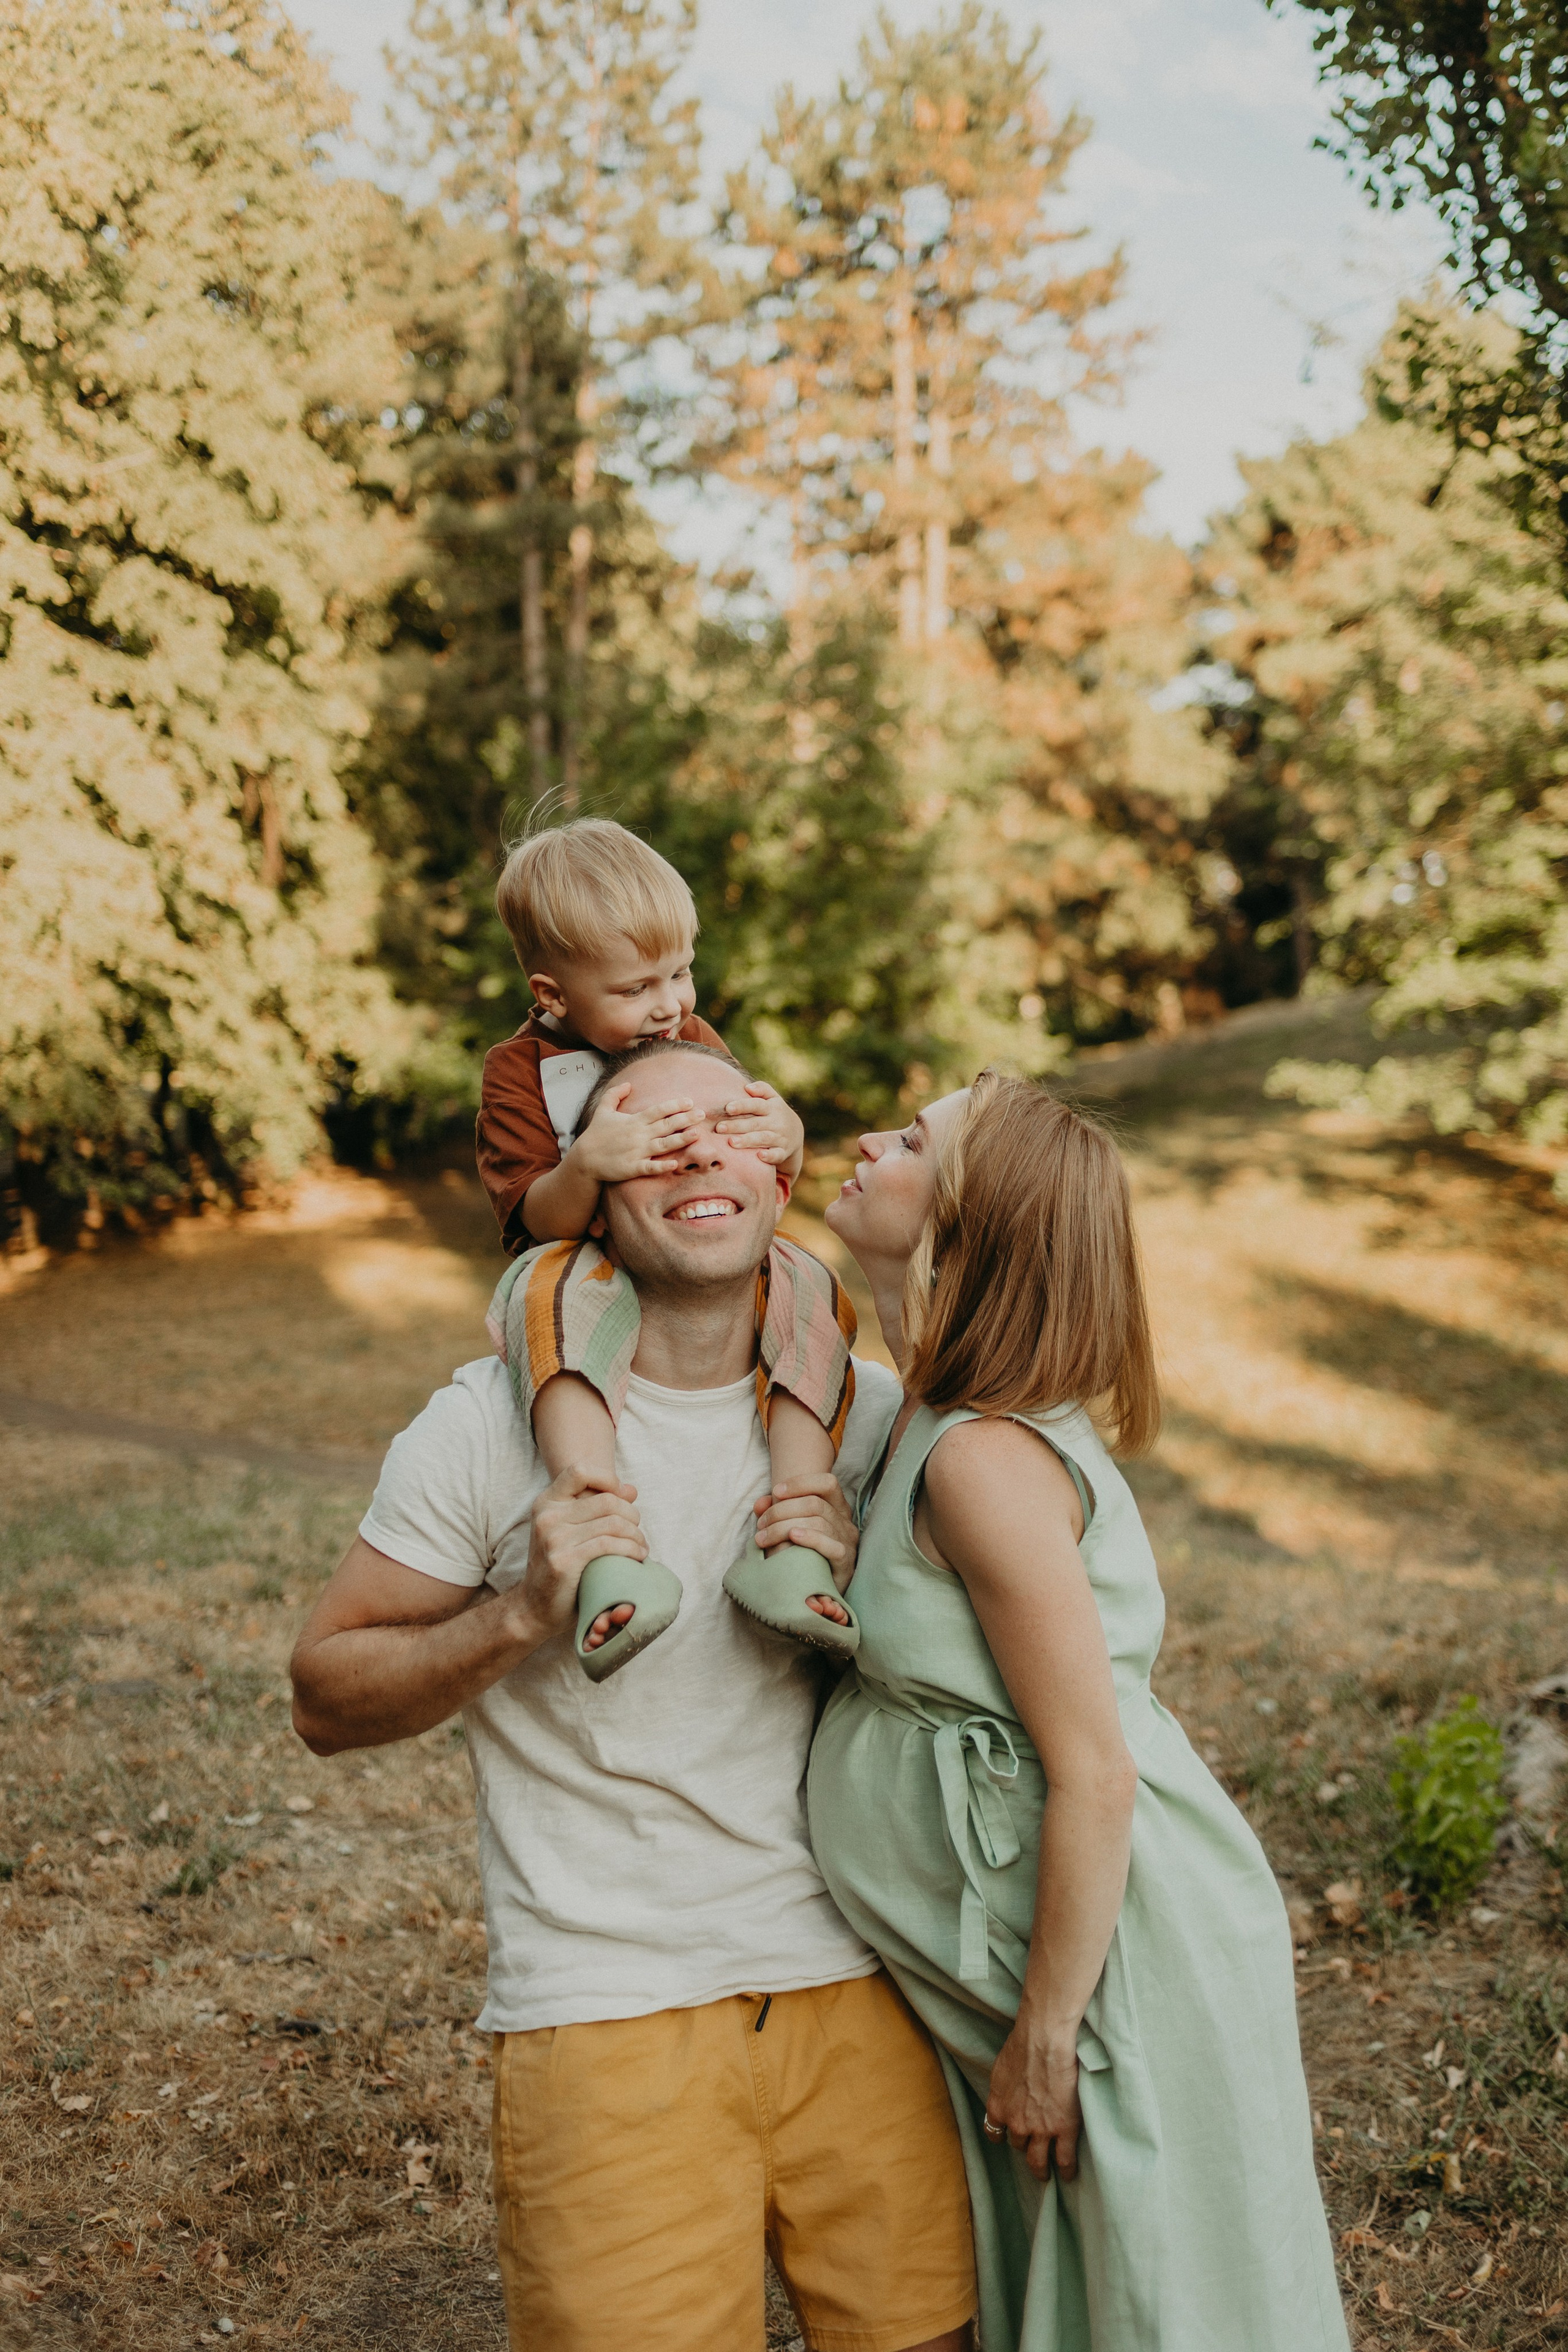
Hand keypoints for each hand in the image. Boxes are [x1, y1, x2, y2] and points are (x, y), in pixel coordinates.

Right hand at [516, 1464, 646, 1646]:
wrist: (534, 1607)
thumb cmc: (560, 1567)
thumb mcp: (572, 1531)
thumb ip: (598, 1507)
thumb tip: (631, 1489)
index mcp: (547, 1502)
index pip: (579, 1471)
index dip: (607, 1479)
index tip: (620, 1499)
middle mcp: (548, 1516)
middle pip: (607, 1500)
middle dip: (632, 1515)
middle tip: (638, 1533)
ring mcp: (553, 1538)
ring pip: (613, 1523)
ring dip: (636, 1536)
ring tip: (641, 1547)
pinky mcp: (564, 1560)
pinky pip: (609, 1544)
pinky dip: (631, 1549)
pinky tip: (638, 1557)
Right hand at [573, 1084, 698, 1181]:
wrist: (583, 1159)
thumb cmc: (595, 1134)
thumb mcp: (602, 1110)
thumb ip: (615, 1095)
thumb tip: (629, 1083)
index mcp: (634, 1120)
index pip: (658, 1110)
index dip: (675, 1105)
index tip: (690, 1101)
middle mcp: (638, 1135)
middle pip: (666, 1125)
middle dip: (685, 1119)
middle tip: (703, 1114)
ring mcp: (636, 1151)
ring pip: (663, 1144)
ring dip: (681, 1139)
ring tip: (697, 1134)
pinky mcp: (632, 1167)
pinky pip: (650, 1167)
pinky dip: (662, 1165)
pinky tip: (676, 1163)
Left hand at [715, 1081, 803, 1167]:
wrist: (796, 1134)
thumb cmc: (775, 1113)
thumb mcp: (773, 1098)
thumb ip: (762, 1089)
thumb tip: (748, 1087)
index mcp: (772, 1108)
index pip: (756, 1105)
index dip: (742, 1106)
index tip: (728, 1108)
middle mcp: (776, 1122)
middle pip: (755, 1123)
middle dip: (737, 1126)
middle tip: (719, 1128)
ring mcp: (780, 1138)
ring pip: (763, 1138)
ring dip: (747, 1140)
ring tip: (731, 1142)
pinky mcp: (782, 1152)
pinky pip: (777, 1155)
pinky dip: (769, 1156)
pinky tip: (759, 1156)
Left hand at [752, 1474, 858, 1616]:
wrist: (819, 1590)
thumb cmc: (803, 1554)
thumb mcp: (788, 1529)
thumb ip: (775, 1512)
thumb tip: (760, 1503)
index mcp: (836, 1507)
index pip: (827, 1483)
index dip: (801, 1483)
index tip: (775, 1491)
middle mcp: (845, 1521)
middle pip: (815, 1503)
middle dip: (781, 1510)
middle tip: (761, 1524)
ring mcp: (848, 1541)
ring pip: (819, 1522)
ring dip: (785, 1526)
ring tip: (764, 1537)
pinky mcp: (846, 1562)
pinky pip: (832, 1546)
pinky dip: (811, 1538)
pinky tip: (794, 1537)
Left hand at [983, 2015, 1082, 2183]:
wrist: (1043, 2042)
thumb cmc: (1022, 2045)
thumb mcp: (1001, 2069)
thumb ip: (1003, 2088)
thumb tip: (1008, 2092)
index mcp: (998, 2107)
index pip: (994, 2132)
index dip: (1002, 2137)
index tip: (1007, 2138)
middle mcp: (1016, 2123)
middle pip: (1018, 2146)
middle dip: (1025, 2151)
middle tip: (1030, 2158)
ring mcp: (1040, 2129)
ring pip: (1038, 2160)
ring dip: (1041, 2169)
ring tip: (1046, 2174)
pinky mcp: (1064, 2129)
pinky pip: (1064, 2159)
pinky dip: (1065, 2170)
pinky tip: (1068, 2175)